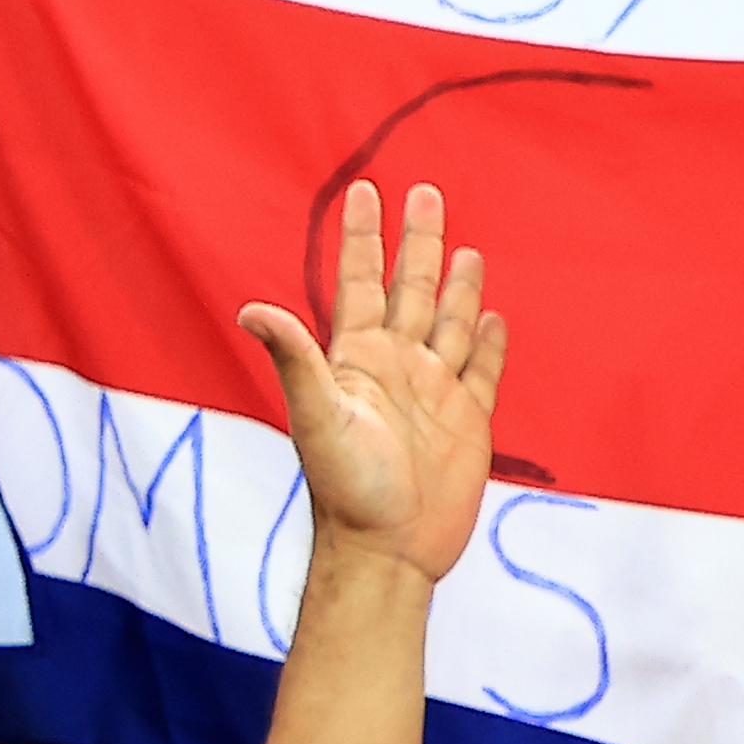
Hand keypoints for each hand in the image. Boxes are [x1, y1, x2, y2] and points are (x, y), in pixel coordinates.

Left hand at [239, 181, 503, 589]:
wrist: (388, 551)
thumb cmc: (346, 489)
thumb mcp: (318, 417)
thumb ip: (294, 359)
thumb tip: (250, 308)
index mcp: (358, 359)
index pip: (360, 282)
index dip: (363, 238)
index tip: (364, 191)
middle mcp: (397, 367)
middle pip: (412, 290)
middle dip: (418, 242)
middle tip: (425, 191)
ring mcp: (435, 393)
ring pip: (452, 324)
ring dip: (459, 286)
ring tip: (466, 248)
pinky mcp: (468, 422)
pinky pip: (483, 371)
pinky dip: (490, 343)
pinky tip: (494, 317)